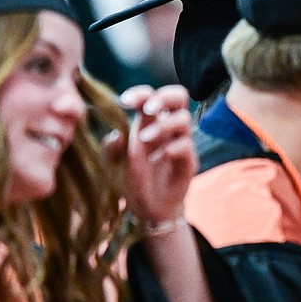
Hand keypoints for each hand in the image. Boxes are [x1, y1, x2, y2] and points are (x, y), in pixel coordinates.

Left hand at [116, 84, 196, 224]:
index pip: (152, 96)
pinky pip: (188, 146)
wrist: (147, 208)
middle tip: (148, 110)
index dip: (142, 93)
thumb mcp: (114, 163)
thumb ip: (112, 147)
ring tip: (144, 139)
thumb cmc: (131, 179)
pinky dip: (174, 147)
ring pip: (184, 119)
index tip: (125, 102)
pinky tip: (159, 157)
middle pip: (179, 97)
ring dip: (163, 125)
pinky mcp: (189, 162)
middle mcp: (168, 128)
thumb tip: (117, 134)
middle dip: (164, 98)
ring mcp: (180, 144)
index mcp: (149, 122)